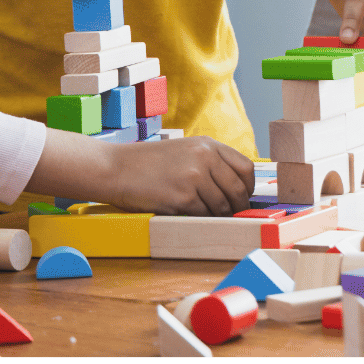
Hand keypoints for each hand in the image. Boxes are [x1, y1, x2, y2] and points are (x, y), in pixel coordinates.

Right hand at [105, 136, 254, 215]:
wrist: (115, 168)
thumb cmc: (147, 163)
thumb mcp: (183, 151)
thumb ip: (209, 162)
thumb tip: (235, 189)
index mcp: (207, 145)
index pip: (246, 168)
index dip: (248, 187)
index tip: (243, 197)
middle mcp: (204, 157)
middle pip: (238, 189)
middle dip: (238, 206)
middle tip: (232, 215)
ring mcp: (194, 177)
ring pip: (222, 206)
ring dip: (217, 215)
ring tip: (203, 214)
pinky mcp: (183, 197)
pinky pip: (204, 215)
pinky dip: (200, 219)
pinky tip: (188, 215)